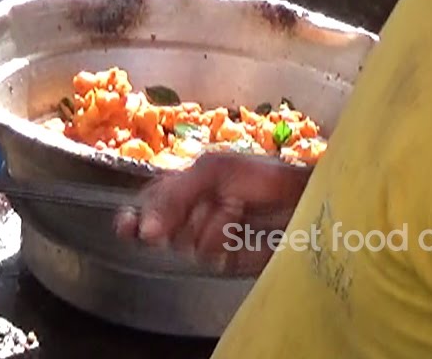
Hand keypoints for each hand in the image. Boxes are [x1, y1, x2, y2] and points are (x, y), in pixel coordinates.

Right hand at [113, 151, 309, 273]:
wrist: (304, 197)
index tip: (128, 227)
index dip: (134, 217)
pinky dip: (224, 241)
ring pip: (185, 244)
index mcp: (182, 190)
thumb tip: (145, 231)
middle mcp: (190, 216)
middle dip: (177, 219)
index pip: (147, 205)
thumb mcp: (213, 171)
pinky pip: (210, 258)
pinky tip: (240, 228)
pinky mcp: (227, 261)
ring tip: (234, 211)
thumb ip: (175, 194)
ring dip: (208, 226)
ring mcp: (208, 240)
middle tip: (203, 206)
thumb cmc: (260, 174)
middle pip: (161, 229)